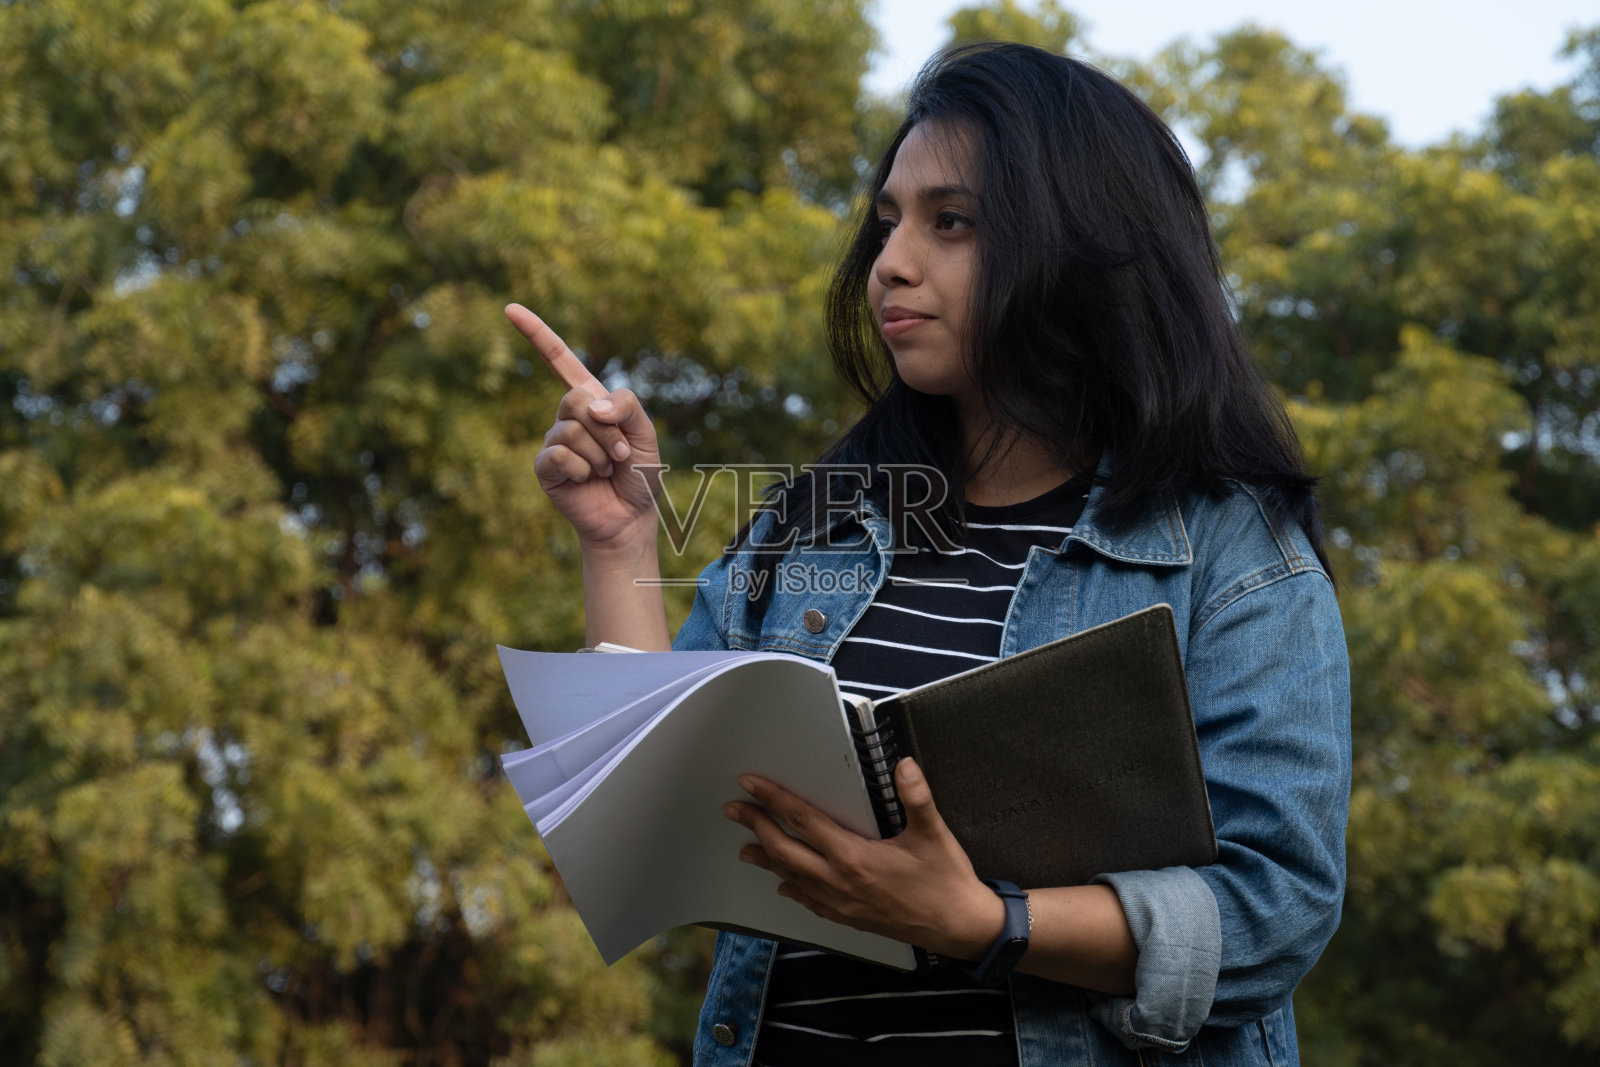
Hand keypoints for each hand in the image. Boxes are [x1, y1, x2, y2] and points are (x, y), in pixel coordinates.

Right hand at [510, 304, 662, 549]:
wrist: (631, 517)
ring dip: (600, 454)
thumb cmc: (639, 473)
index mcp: (591, 399)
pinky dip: (583, 469)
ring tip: (606, 470)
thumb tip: (591, 405)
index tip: (509, 307)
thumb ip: (627, 406)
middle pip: (576, 400)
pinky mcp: (545, 468)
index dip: (535, 333)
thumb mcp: (645, 433)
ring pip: (572, 430)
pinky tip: (587, 480)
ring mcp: (553, 441)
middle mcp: (568, 416)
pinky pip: (561, 456)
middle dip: (608, 430)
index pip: (558, 359)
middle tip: (620, 454)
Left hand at [724, 758, 1005, 958]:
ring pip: (792, 878)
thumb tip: (904, 764)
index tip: (751, 784)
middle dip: (756, 827)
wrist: (958, 928)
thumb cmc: (946, 880)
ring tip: (744, 849)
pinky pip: (810, 902)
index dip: (774, 799)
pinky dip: (792, 890)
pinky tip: (784, 885)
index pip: (803, 821)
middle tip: (733, 810)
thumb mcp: (934, 834)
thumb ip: (917, 797)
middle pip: (785, 850)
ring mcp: (841, 903)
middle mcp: (839, 881)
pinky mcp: (849, 917)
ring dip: (767, 860)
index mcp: (854, 857)